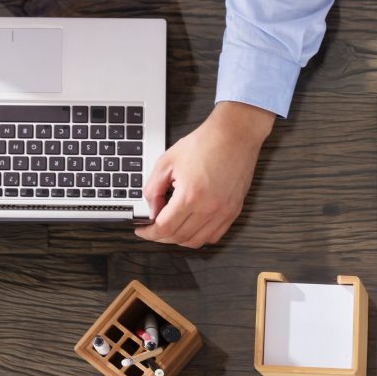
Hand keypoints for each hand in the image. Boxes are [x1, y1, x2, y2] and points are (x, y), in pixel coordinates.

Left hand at [138, 101, 273, 246]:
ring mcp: (224, 212)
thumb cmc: (204, 143)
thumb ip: (153, 189)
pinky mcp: (233, 211)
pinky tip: (190, 227)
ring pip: (196, 241)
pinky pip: (214, 236)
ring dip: (179, 239)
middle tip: (152, 228)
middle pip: (179, 237)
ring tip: (170, 228)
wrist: (234, 135)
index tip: (142, 230)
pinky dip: (199, 237)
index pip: (164, 228)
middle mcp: (209, 208)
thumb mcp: (167, 161)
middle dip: (160, 236)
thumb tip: (152, 211)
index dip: (149, 233)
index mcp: (191, 195)